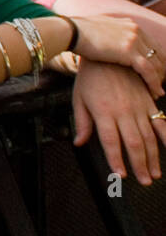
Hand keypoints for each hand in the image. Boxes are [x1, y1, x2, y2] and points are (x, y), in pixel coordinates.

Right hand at [68, 14, 165, 96]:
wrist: (70, 31)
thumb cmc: (76, 32)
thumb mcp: (98, 29)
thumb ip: (108, 34)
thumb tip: (104, 39)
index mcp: (130, 24)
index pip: (151, 44)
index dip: (155, 59)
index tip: (155, 72)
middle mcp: (135, 30)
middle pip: (157, 53)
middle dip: (160, 70)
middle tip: (159, 84)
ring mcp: (133, 40)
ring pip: (156, 63)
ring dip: (159, 78)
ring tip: (159, 91)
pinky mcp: (129, 52)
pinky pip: (149, 71)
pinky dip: (154, 83)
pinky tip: (157, 92)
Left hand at [72, 59, 164, 184]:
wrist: (108, 54)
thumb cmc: (90, 78)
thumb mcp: (79, 99)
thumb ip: (82, 122)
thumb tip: (79, 143)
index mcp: (103, 112)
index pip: (110, 141)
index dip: (116, 160)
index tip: (120, 175)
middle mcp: (123, 111)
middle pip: (133, 143)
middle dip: (139, 165)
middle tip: (143, 181)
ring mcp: (138, 106)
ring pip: (149, 136)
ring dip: (153, 157)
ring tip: (155, 173)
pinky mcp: (148, 101)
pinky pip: (160, 121)